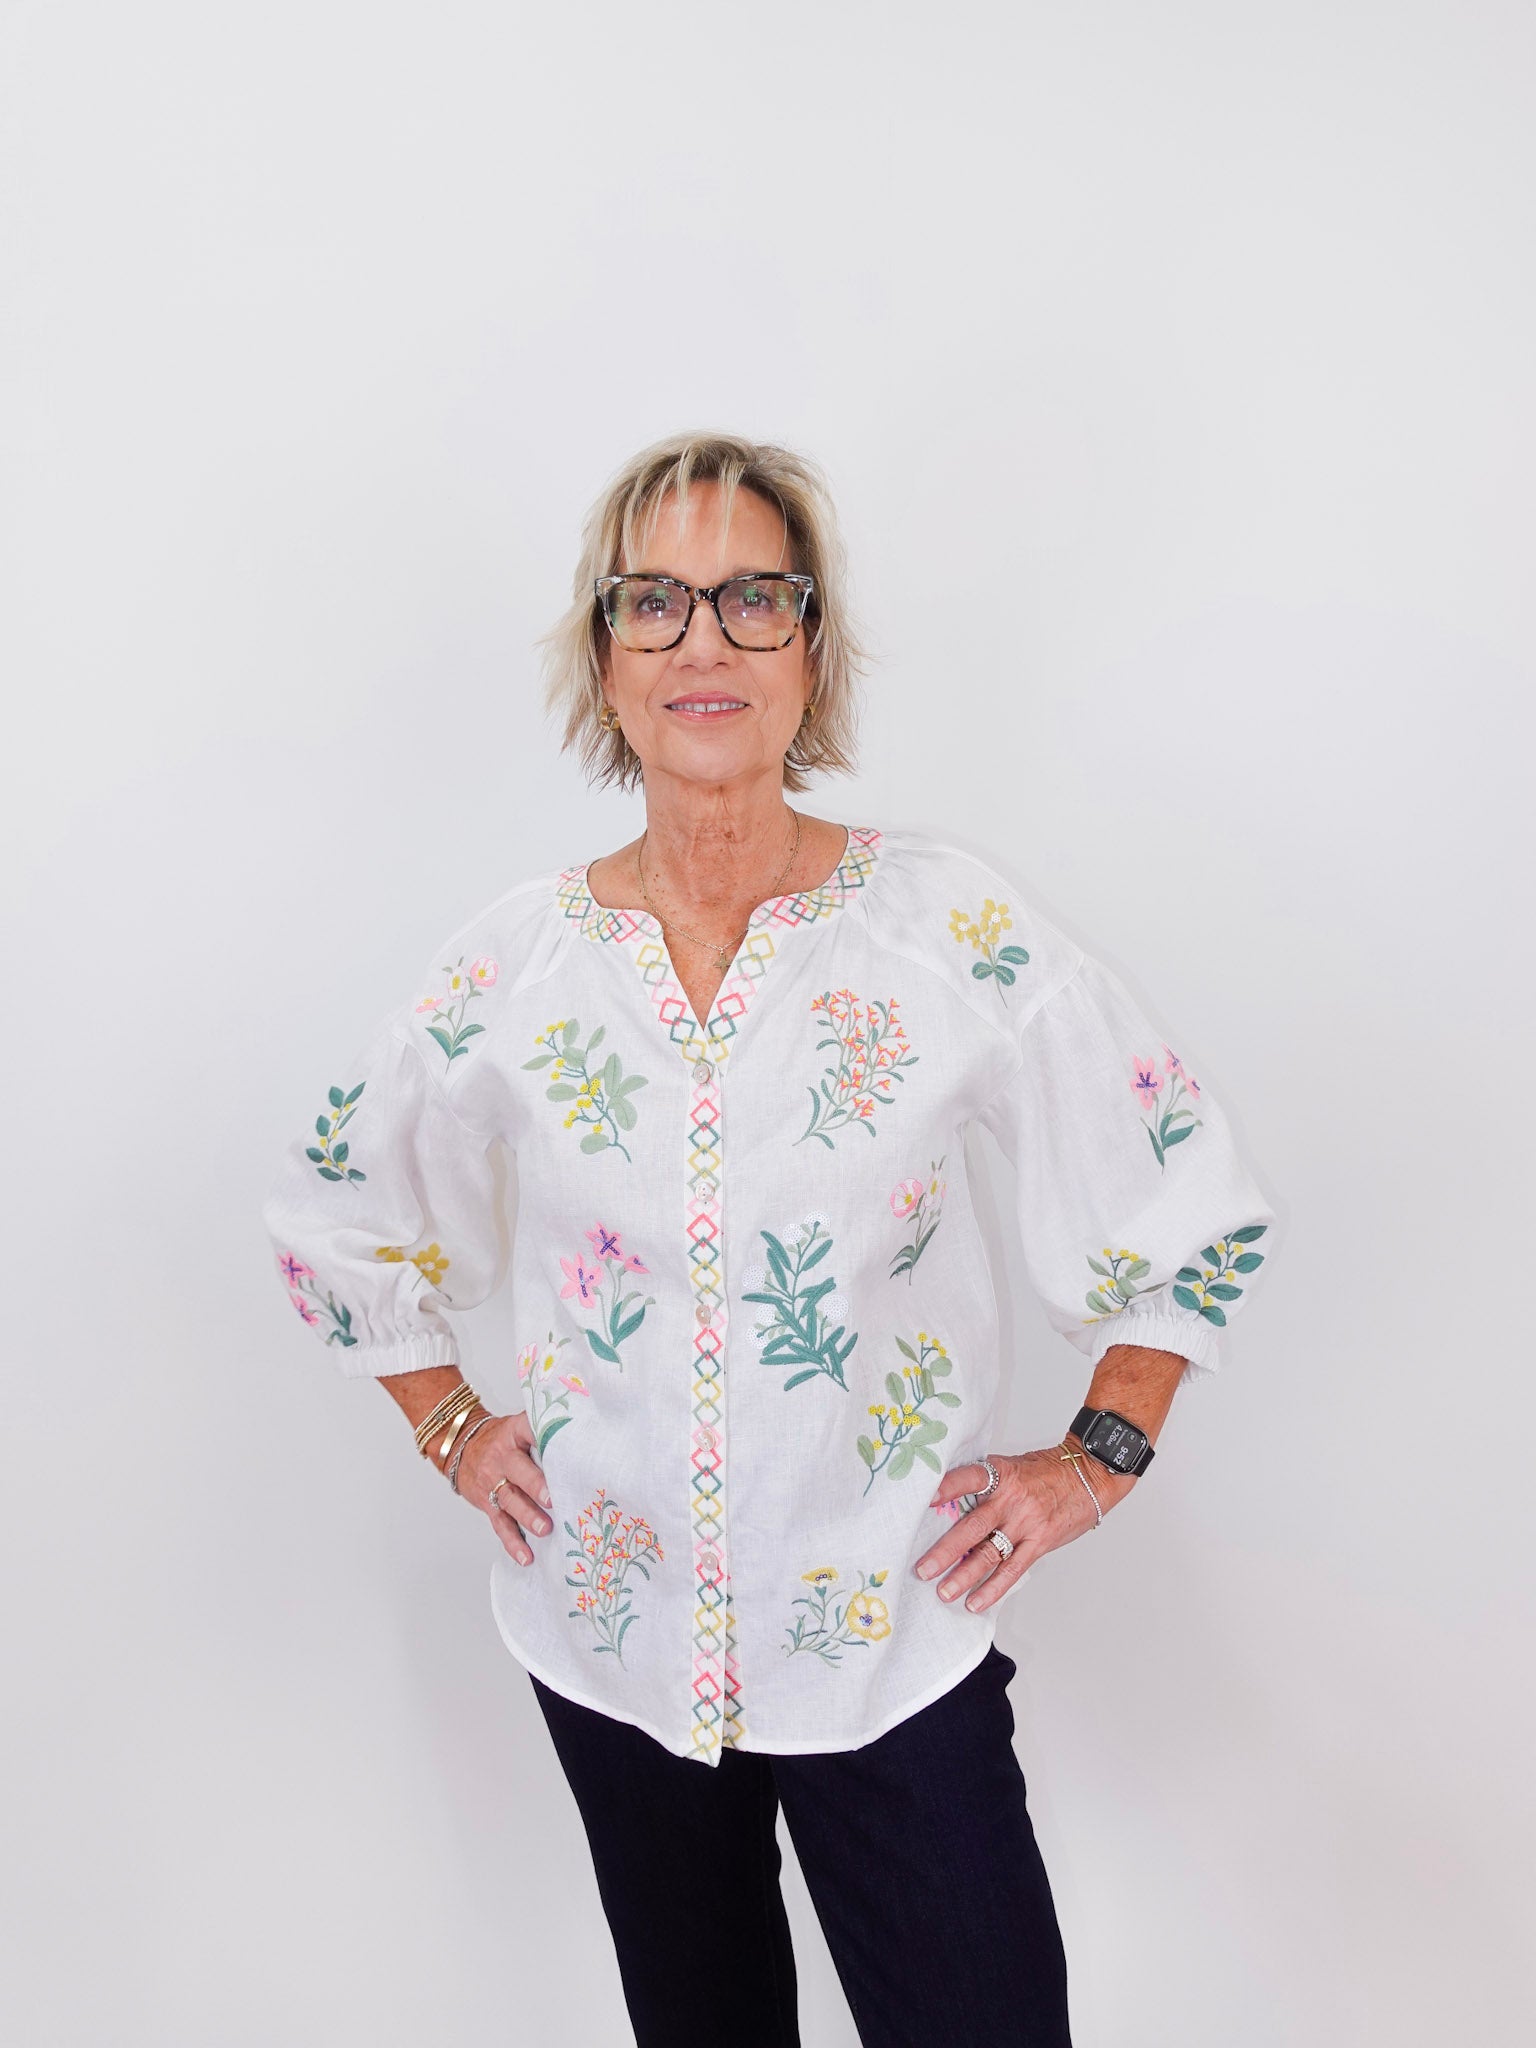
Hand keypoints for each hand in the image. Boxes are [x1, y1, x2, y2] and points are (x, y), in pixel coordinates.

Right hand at [456, 1410, 554, 1565]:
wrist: (461, 1446)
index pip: (528, 1429)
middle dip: (535, 1485)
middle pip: (517, 1470)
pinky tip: (526, 1556)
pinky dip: (513, 1542)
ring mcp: (493, 1481)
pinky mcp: (487, 1504)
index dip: (542, 1437)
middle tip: (552, 1500)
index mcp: (514, 1432)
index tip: (562, 1447)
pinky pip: (500, 1524)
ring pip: (509, 1499)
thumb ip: (544, 1433)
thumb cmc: (502, 1440)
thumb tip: (585, 1439)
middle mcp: (502, 1457)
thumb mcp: (518, 1427)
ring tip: (544, 1529)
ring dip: (527, 1516)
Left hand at [913, 1443, 1123, 1611]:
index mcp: (1001, 1473)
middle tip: (922, 1569)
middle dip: (945, 1550)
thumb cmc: (1046, 1471)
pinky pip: (1012, 1570)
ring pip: (989, 1553)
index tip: (923, 1500)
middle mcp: (1011, 1499)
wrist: (1089, 1475)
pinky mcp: (1039, 1543)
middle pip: (973, 1526)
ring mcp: (1026, 1523)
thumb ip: (985, 1482)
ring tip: (943, 1592)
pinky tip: (975, 1602)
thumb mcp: (1013, 1466)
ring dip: (964, 1576)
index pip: (968, 1478)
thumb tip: (945, 1500)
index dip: (946, 1488)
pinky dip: (993, 1588)